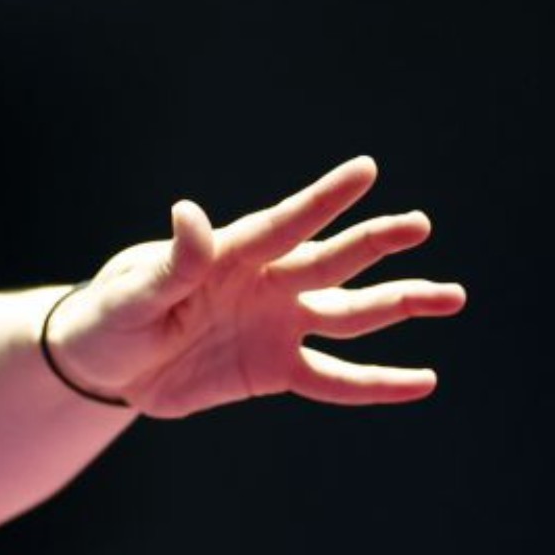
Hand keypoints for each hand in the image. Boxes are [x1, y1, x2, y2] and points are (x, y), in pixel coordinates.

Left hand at [45, 156, 466, 418]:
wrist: (104, 365)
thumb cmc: (110, 315)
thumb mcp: (131, 293)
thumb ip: (172, 262)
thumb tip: (189, 213)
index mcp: (229, 254)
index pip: (282, 224)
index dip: (321, 200)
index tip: (364, 171)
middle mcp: (266, 282)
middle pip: (329, 260)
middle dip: (373, 243)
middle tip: (417, 225)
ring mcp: (278, 324)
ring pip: (348, 313)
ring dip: (397, 304)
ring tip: (450, 297)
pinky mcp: (277, 368)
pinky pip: (334, 378)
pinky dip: (375, 383)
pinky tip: (422, 380)